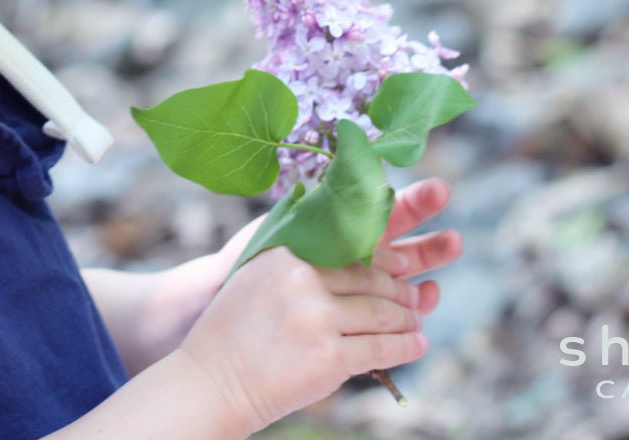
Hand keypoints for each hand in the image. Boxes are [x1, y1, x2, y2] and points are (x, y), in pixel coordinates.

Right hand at [141, 177, 461, 368]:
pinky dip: (405, 347)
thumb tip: (349, 248)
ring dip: (407, 320)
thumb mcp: (258, 276)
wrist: (210, 381)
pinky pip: (381, 347)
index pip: (352, 248)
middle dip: (402, 291)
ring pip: (382, 314)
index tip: (406, 262)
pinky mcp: (329, 356)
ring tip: (417, 324)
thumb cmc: (234, 331)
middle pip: (372, 279)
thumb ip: (297, 258)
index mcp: (287, 254)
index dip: (385, 256)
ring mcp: (317, 318)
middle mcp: (303, 280)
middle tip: (419, 298)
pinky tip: (417, 345)